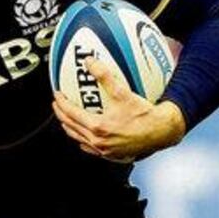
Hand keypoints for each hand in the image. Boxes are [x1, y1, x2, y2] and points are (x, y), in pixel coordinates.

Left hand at [52, 57, 185, 161]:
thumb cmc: (144, 115)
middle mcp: (98, 141)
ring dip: (69, 127)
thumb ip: (104, 76)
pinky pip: (89, 148)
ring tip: (67, 117)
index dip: (61, 102)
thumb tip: (90, 62)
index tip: (57, 94)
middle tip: (58, 104)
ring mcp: (103, 150)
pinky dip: (83, 138)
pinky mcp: (110, 155)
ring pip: (78, 138)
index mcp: (98, 127)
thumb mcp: (122, 92)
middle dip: (61, 114)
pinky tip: (85, 133)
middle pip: (70, 126)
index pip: (70, 113)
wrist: (161, 131)